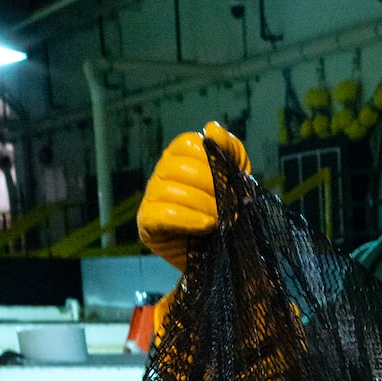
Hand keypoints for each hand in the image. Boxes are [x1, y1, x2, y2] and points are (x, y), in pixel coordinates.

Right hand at [137, 122, 250, 269]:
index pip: (188, 144)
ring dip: (204, 206)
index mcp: (178, 157)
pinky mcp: (147, 222)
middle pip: (181, 167)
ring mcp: (151, 196)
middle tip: (231, 204)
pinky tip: (207, 226)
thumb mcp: (234, 177)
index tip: (230, 176)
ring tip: (221, 219)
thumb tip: (212, 128)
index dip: (212, 159)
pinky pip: (164, 215)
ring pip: (174, 191)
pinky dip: (188, 220)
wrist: (219, 252)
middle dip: (212, 186)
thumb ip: (229, 150)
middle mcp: (161, 173)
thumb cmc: (225, 210)